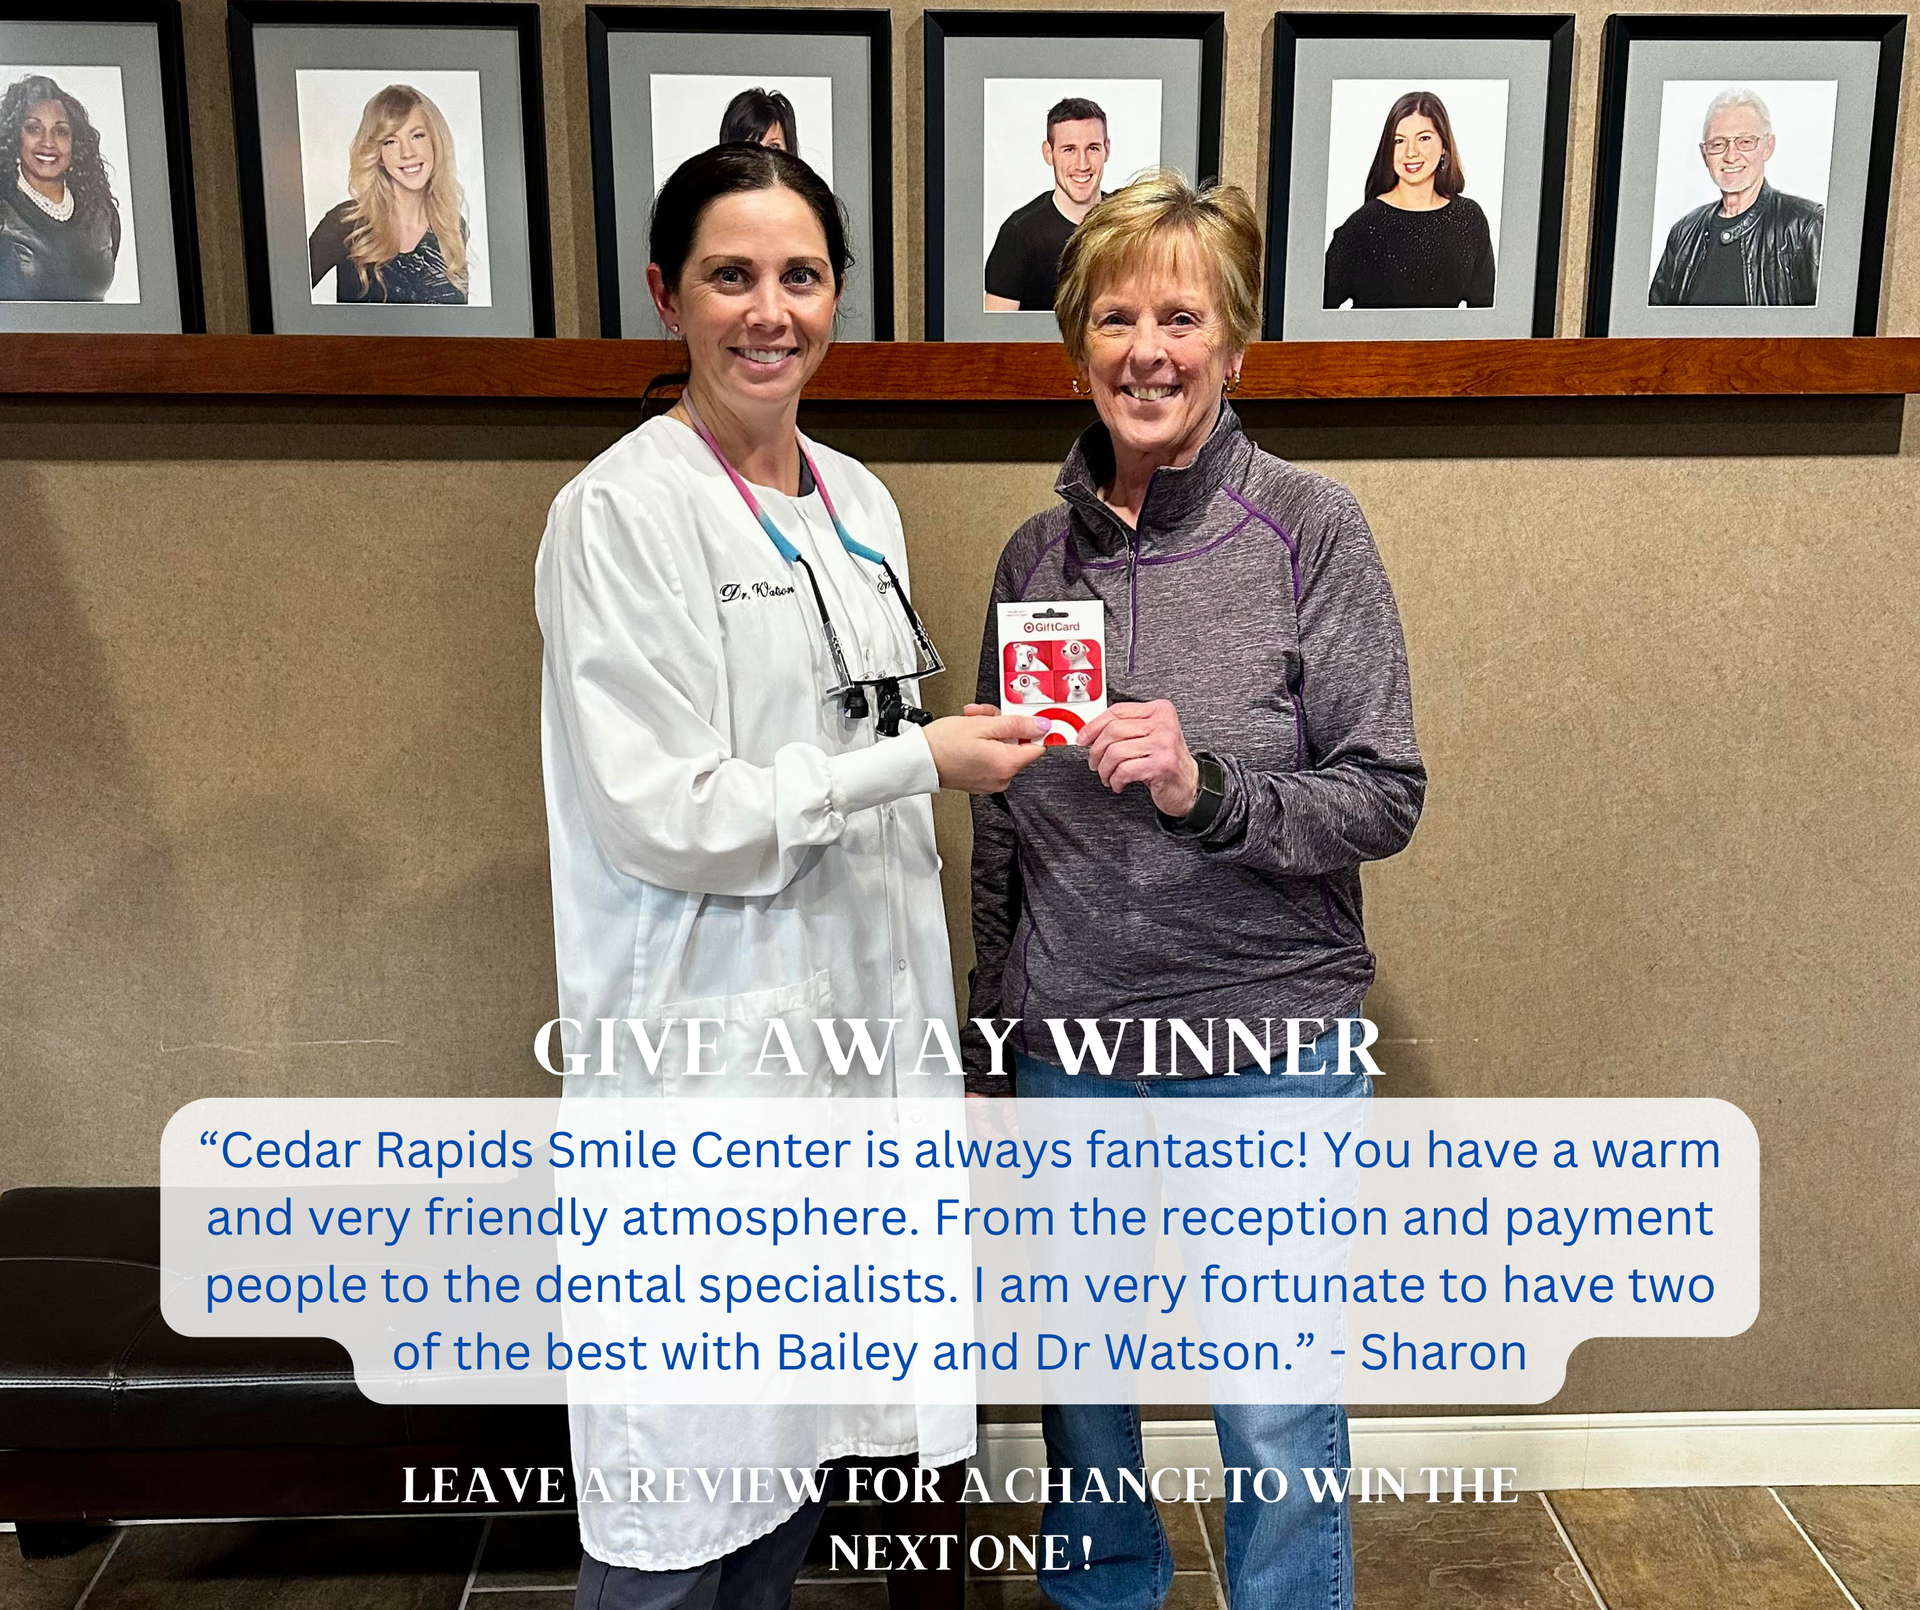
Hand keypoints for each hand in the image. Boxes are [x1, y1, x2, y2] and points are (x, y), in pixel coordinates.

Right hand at [924, 710, 1050, 793]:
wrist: (918, 760)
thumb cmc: (943, 744)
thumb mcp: (983, 724)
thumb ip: (1017, 725)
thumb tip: (1041, 725)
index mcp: (1007, 764)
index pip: (1038, 747)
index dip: (1033, 728)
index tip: (1027, 719)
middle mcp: (1002, 778)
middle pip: (1018, 746)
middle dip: (1004, 727)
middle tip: (985, 716)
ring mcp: (991, 782)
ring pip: (1003, 751)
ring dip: (992, 734)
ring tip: (972, 724)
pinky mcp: (980, 783)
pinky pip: (992, 760)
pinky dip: (984, 747)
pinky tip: (969, 738)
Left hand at [1079, 700, 1199, 816]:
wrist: (1189, 785)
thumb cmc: (1164, 760)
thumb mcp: (1147, 737)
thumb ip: (1123, 729)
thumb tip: (1088, 733)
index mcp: (1159, 710)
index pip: (1117, 711)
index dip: (1094, 726)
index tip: (1083, 739)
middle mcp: (1163, 723)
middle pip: (1113, 731)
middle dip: (1096, 751)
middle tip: (1095, 763)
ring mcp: (1164, 743)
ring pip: (1115, 752)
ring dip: (1105, 769)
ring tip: (1108, 776)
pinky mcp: (1161, 764)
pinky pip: (1124, 770)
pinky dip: (1116, 780)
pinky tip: (1119, 783)